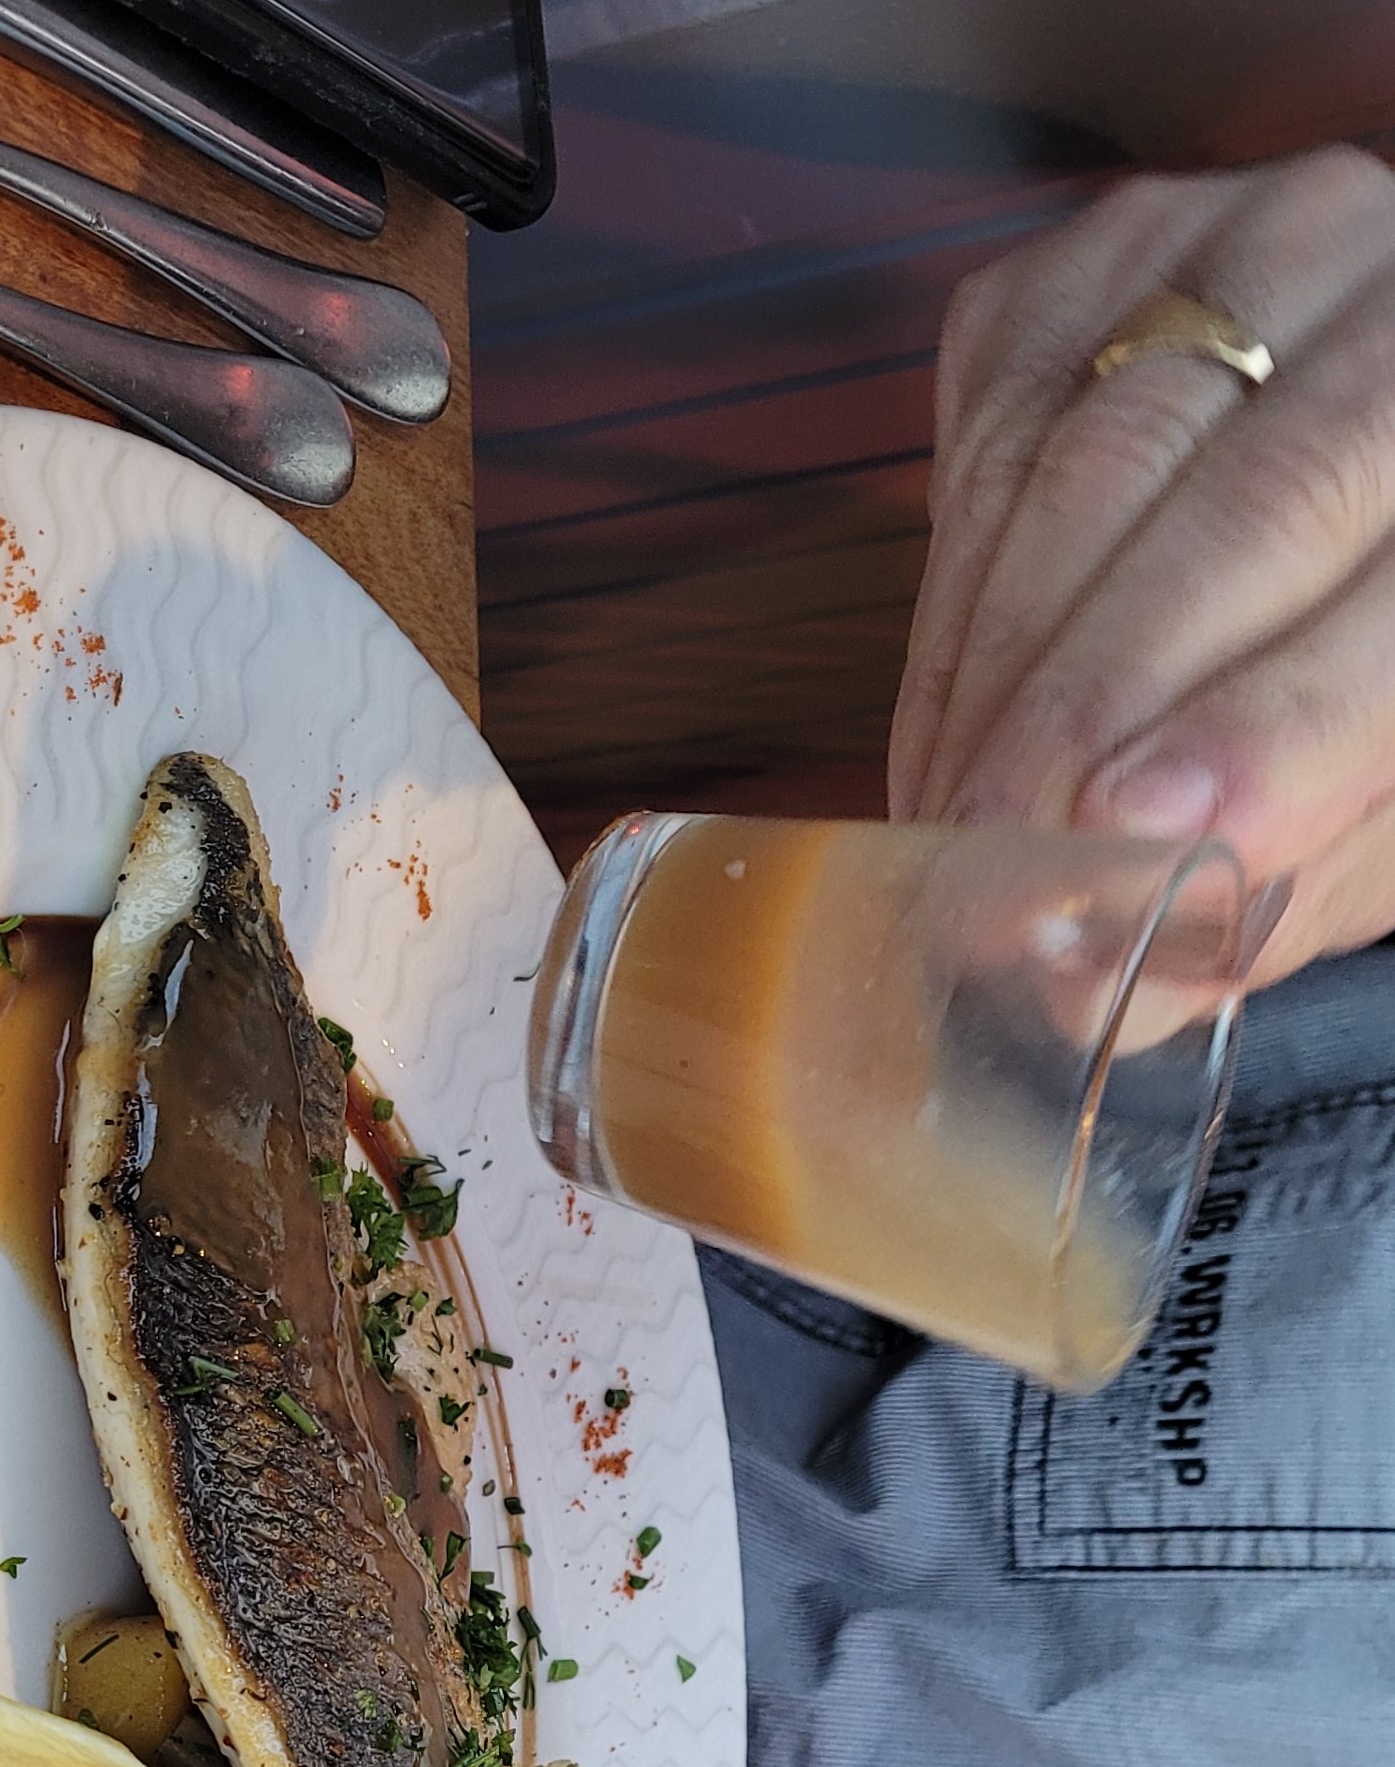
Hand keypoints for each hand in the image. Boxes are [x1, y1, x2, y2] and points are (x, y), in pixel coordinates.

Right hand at [889, 147, 1394, 982]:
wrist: (1359, 472)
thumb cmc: (1373, 655)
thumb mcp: (1390, 802)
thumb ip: (1285, 887)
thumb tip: (1096, 989)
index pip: (1389, 602)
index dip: (1261, 725)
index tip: (1127, 832)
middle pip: (1237, 507)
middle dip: (1090, 705)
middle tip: (995, 858)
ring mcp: (1259, 243)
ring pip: (1088, 458)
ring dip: (995, 669)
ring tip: (953, 818)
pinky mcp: (1111, 250)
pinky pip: (996, 423)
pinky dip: (953, 593)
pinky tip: (948, 718)